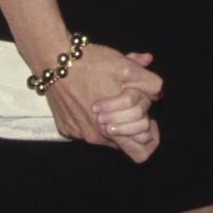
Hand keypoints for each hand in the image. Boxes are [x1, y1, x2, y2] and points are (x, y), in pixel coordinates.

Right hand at [39, 42, 161, 150]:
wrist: (54, 60)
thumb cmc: (92, 64)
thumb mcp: (126, 68)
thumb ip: (149, 82)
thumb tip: (158, 92)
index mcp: (111, 130)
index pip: (141, 152)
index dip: (150, 135)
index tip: (148, 118)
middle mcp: (94, 137)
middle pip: (124, 144)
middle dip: (132, 125)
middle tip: (131, 105)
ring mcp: (77, 133)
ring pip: (104, 135)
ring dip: (113, 118)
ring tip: (111, 94)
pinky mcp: (65, 126)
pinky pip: (85, 128)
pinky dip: (93, 116)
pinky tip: (91, 96)